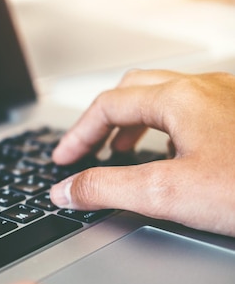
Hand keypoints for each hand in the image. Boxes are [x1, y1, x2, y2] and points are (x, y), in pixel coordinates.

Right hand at [50, 69, 234, 235]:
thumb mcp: (167, 193)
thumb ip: (108, 189)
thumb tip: (66, 190)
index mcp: (181, 98)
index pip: (108, 106)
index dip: (78, 135)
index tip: (64, 158)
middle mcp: (206, 89)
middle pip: (134, 90)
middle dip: (103, 120)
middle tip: (88, 147)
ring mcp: (230, 99)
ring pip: (167, 97)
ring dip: (135, 121)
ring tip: (121, 148)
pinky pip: (195, 110)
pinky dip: (167, 127)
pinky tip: (173, 154)